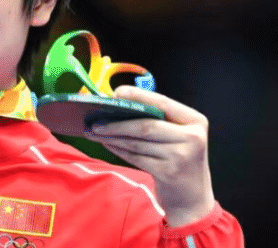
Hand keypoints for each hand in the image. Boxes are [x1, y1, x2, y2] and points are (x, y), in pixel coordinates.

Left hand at [83, 85, 214, 226]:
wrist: (192, 196)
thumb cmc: (179, 158)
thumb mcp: (178, 135)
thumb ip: (157, 119)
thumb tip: (118, 101)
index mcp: (195, 121)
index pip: (163, 103)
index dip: (138, 96)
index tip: (116, 93)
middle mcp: (193, 137)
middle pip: (146, 125)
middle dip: (117, 123)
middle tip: (94, 121)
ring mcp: (182, 157)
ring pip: (138, 142)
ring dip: (112, 136)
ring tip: (94, 131)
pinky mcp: (169, 173)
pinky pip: (136, 157)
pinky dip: (118, 149)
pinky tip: (106, 144)